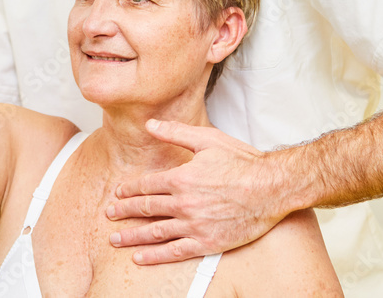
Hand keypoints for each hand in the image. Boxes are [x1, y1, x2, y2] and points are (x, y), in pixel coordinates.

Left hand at [106, 119, 288, 264]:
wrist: (272, 188)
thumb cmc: (243, 162)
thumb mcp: (208, 140)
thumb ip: (176, 132)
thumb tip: (150, 124)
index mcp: (182, 178)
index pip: (147, 185)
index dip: (130, 190)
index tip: (119, 194)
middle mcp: (184, 203)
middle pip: (146, 208)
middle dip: (124, 211)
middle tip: (110, 214)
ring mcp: (194, 225)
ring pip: (155, 232)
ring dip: (132, 236)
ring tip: (115, 239)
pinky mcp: (207, 242)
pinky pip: (174, 252)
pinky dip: (155, 256)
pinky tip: (140, 258)